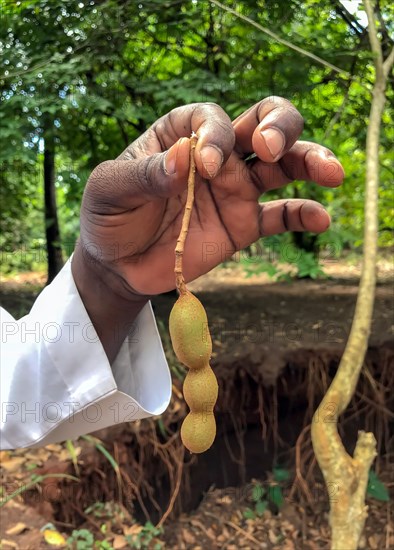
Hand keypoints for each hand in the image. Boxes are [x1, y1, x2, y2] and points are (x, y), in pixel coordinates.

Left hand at [78, 97, 343, 296]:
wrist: (119, 267)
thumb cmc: (109, 219)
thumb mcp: (110, 190)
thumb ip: (145, 173)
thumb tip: (186, 156)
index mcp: (180, 134)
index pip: (212, 120)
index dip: (216, 135)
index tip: (203, 166)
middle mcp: (216, 156)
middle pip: (263, 124)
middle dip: (279, 127)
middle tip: (272, 150)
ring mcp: (234, 189)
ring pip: (283, 165)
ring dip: (309, 161)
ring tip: (331, 171)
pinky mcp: (244, 224)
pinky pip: (280, 215)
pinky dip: (303, 214)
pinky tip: (322, 218)